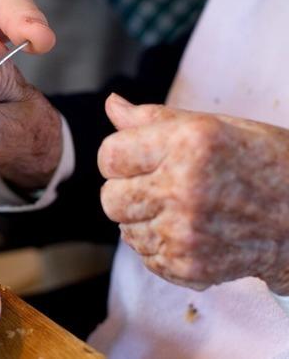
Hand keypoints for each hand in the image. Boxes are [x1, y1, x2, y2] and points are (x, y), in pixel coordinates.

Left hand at [98, 94, 288, 293]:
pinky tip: (193, 232)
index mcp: (187, 144)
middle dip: (128, 191)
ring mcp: (185, 233)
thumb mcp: (214, 126)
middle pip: (110, 198)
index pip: (109, 156)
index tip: (140, 159)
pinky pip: (146, 257)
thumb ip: (154, 118)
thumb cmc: (262, 161)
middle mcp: (183, 189)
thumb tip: (111, 104)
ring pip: (125, 230)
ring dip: (145, 221)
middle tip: (162, 185)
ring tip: (184, 209)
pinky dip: (162, 246)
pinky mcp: (189, 266)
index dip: (120, 157)